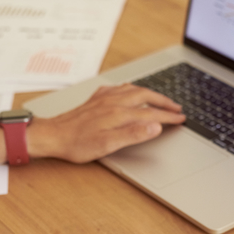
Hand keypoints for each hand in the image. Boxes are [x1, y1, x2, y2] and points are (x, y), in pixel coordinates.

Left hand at [27, 84, 185, 162]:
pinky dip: (132, 88)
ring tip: (160, 99)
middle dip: (164, 101)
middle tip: (177, 108)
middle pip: (146, 96)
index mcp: (119, 114)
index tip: (181, 119)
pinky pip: (119, 88)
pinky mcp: (96, 99)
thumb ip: (133, 134)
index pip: (152, 113)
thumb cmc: (77, 144)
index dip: (169, 116)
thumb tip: (155, 126)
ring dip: (151, 93)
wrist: (53, 135)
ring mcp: (104, 98)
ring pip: (134, 89)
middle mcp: (114, 102)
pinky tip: (130, 91)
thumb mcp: (107, 145)